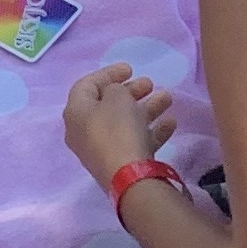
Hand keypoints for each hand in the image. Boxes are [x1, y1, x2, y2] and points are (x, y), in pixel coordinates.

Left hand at [62, 62, 178, 193]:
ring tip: (167, 98)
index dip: (108, 74)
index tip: (130, 69)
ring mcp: (101, 150)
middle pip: (106, 105)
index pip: (86, 86)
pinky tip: (171, 123)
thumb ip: (115, 89)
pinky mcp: (119, 164)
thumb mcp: (117, 98)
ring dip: (145, 108)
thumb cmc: (118, 130)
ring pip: (124, 123)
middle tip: (150, 83)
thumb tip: (114, 96)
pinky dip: (151, 130)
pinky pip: (134, 141)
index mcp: (76, 113)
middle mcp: (83, 132)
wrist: (130, 179)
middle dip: (130, 92)